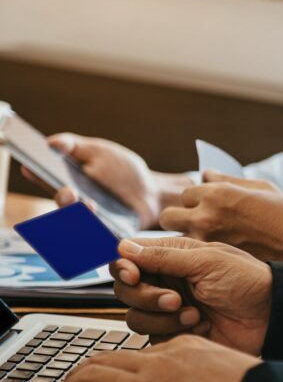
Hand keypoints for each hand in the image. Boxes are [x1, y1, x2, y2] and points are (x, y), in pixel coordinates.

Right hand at [21, 133, 192, 228]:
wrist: (152, 192)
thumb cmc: (122, 171)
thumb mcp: (100, 152)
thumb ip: (76, 146)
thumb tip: (52, 143)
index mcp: (67, 182)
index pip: (46, 180)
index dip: (37, 175)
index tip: (31, 167)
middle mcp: (74, 204)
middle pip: (62, 205)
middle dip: (63, 199)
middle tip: (68, 191)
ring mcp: (89, 222)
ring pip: (80, 225)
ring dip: (83, 217)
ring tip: (90, 205)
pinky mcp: (106, 235)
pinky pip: (100, 239)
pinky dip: (101, 234)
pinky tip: (105, 227)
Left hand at [49, 335, 260, 381]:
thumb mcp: (224, 359)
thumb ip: (202, 358)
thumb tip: (199, 368)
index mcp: (179, 345)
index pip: (137, 349)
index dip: (118, 362)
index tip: (111, 372)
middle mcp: (158, 361)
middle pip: (106, 357)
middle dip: (82, 369)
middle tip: (72, 381)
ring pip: (93, 377)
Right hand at [110, 236, 271, 354]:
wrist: (271, 316)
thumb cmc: (247, 281)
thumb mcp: (206, 261)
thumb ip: (164, 256)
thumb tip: (123, 246)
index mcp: (173, 256)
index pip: (129, 259)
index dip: (124, 268)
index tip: (134, 275)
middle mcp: (167, 281)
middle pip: (126, 290)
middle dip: (146, 296)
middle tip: (175, 299)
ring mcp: (170, 309)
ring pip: (136, 316)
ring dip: (162, 317)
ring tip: (194, 314)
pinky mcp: (175, 333)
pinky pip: (153, 337)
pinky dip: (174, 332)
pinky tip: (202, 326)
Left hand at [159, 170, 282, 264]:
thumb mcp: (259, 186)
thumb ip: (227, 180)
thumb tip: (206, 175)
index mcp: (217, 193)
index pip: (185, 193)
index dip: (194, 200)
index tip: (204, 206)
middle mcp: (206, 216)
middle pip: (168, 216)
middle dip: (178, 218)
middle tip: (193, 225)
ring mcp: (207, 241)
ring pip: (177, 239)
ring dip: (186, 239)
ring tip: (203, 243)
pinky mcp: (213, 262)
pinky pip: (193, 257)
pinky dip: (199, 256)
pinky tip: (213, 256)